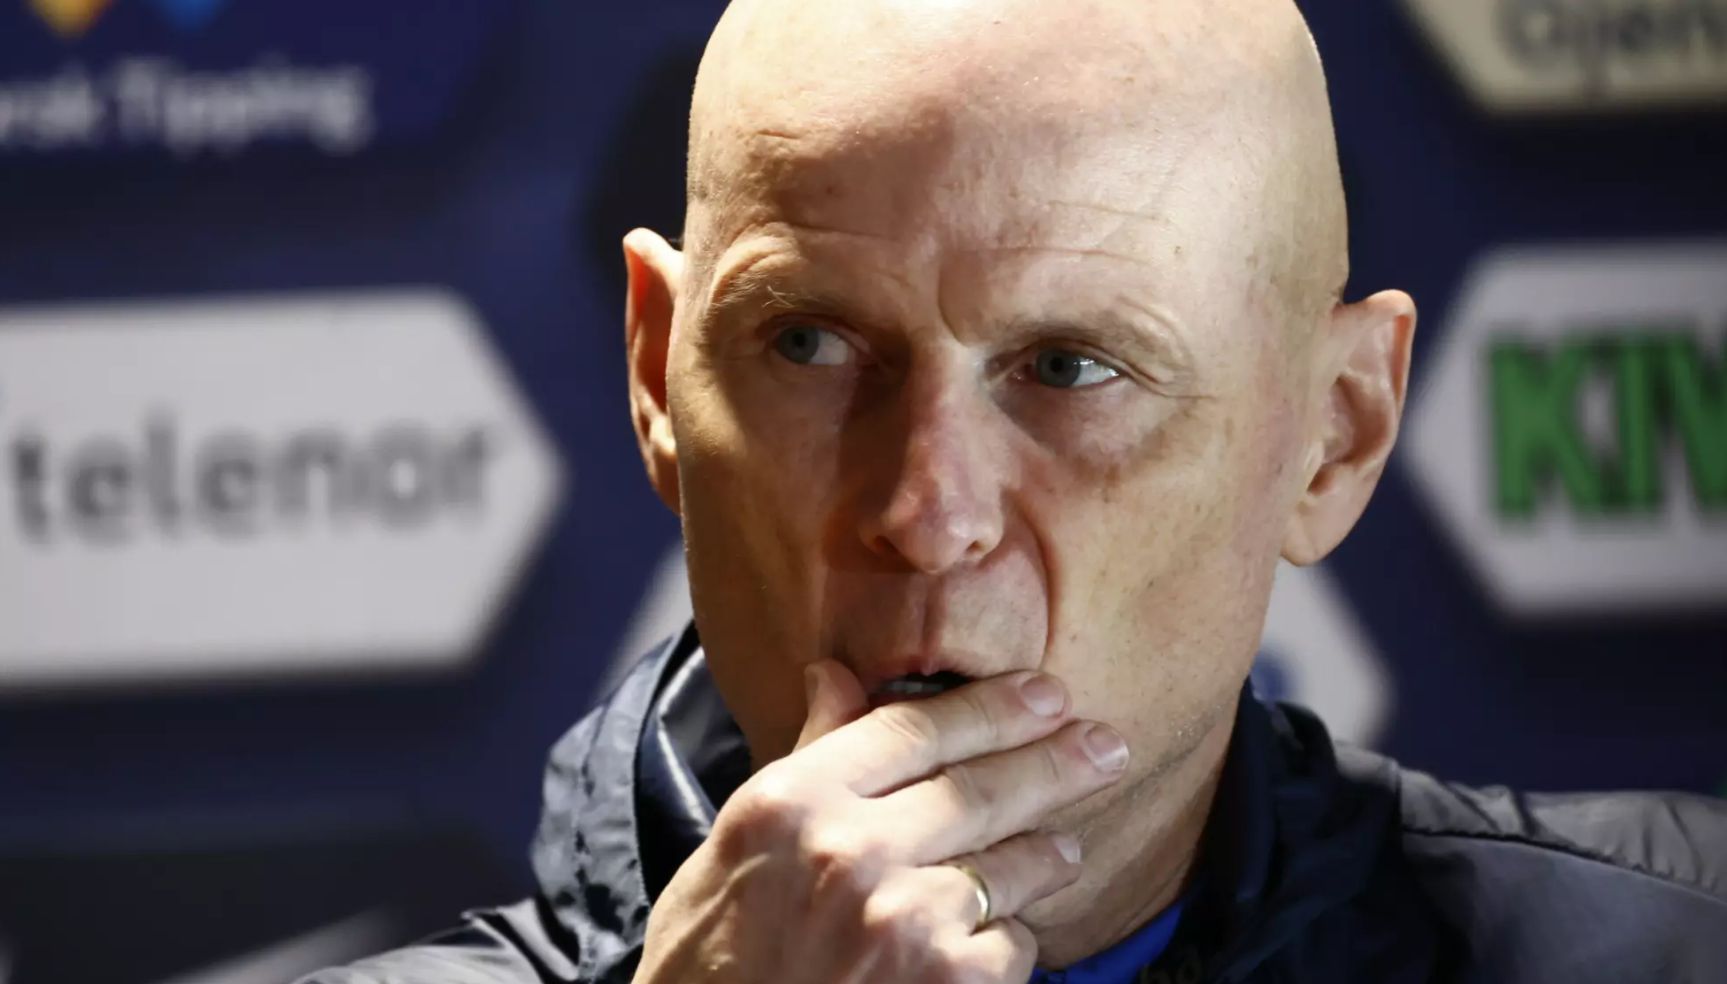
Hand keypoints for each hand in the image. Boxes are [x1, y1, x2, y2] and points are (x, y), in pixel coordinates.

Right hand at [633, 660, 1129, 982]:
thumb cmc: (716, 955)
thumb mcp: (740, 843)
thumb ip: (807, 757)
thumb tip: (835, 675)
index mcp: (793, 802)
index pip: (913, 730)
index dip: (990, 707)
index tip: (1044, 693)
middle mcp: (849, 851)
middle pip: (979, 786)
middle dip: (1055, 762)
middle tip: (1105, 746)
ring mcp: (902, 919)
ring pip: (1010, 865)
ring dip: (1048, 853)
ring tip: (1066, 848)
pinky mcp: (947, 980)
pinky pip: (1012, 943)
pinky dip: (1008, 943)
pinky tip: (992, 948)